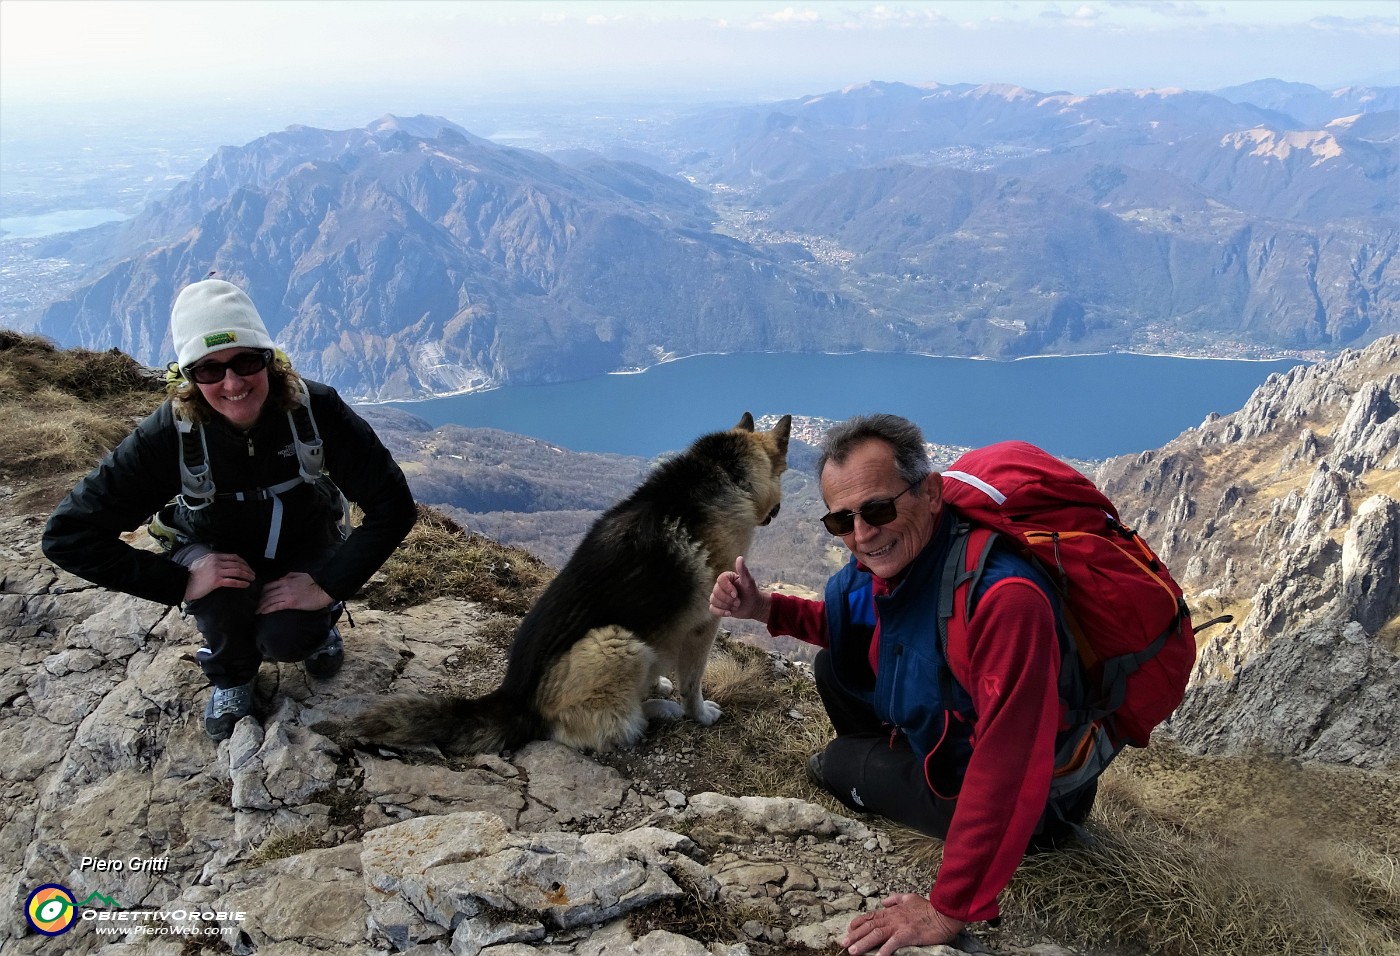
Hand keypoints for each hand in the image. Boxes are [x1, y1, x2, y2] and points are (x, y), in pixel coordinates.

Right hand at [184, 551, 255, 601]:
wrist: (182, 582)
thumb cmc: (191, 574)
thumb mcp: (202, 561)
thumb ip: (213, 560)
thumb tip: (223, 563)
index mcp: (214, 556)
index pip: (233, 557)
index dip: (243, 562)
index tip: (248, 566)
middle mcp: (217, 562)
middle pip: (238, 564)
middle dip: (247, 569)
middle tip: (253, 574)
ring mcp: (217, 571)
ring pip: (237, 572)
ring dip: (247, 575)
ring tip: (252, 579)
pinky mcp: (216, 581)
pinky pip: (233, 581)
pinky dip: (241, 583)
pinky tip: (246, 585)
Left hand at [257, 572, 332, 613]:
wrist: (322, 591)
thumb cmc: (314, 583)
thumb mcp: (301, 575)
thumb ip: (290, 575)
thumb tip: (280, 579)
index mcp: (286, 580)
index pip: (269, 586)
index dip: (262, 592)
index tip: (259, 597)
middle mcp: (284, 587)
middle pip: (267, 594)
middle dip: (260, 600)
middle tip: (255, 605)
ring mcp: (287, 595)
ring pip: (270, 600)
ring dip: (262, 606)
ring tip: (256, 611)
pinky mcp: (291, 603)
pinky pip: (276, 606)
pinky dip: (268, 609)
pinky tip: (263, 612)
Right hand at [709, 556, 770, 621]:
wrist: (753, 606)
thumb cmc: (751, 592)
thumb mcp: (748, 581)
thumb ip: (743, 570)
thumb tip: (739, 558)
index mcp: (726, 578)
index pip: (720, 580)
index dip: (726, 588)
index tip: (736, 594)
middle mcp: (720, 586)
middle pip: (716, 591)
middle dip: (728, 599)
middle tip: (739, 602)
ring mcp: (718, 596)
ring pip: (713, 600)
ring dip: (726, 606)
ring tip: (736, 606)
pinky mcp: (717, 606)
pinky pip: (712, 609)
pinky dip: (720, 612)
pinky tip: (729, 613)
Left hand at [839, 894, 965, 954]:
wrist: (943, 912)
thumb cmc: (928, 908)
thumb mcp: (909, 898)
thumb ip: (895, 899)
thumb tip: (884, 901)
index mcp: (892, 910)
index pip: (871, 915)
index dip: (858, 922)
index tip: (849, 929)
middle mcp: (892, 917)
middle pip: (869, 926)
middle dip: (855, 935)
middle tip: (843, 943)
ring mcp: (899, 926)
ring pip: (876, 934)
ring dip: (863, 943)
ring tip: (853, 951)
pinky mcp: (908, 934)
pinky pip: (893, 943)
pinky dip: (884, 950)